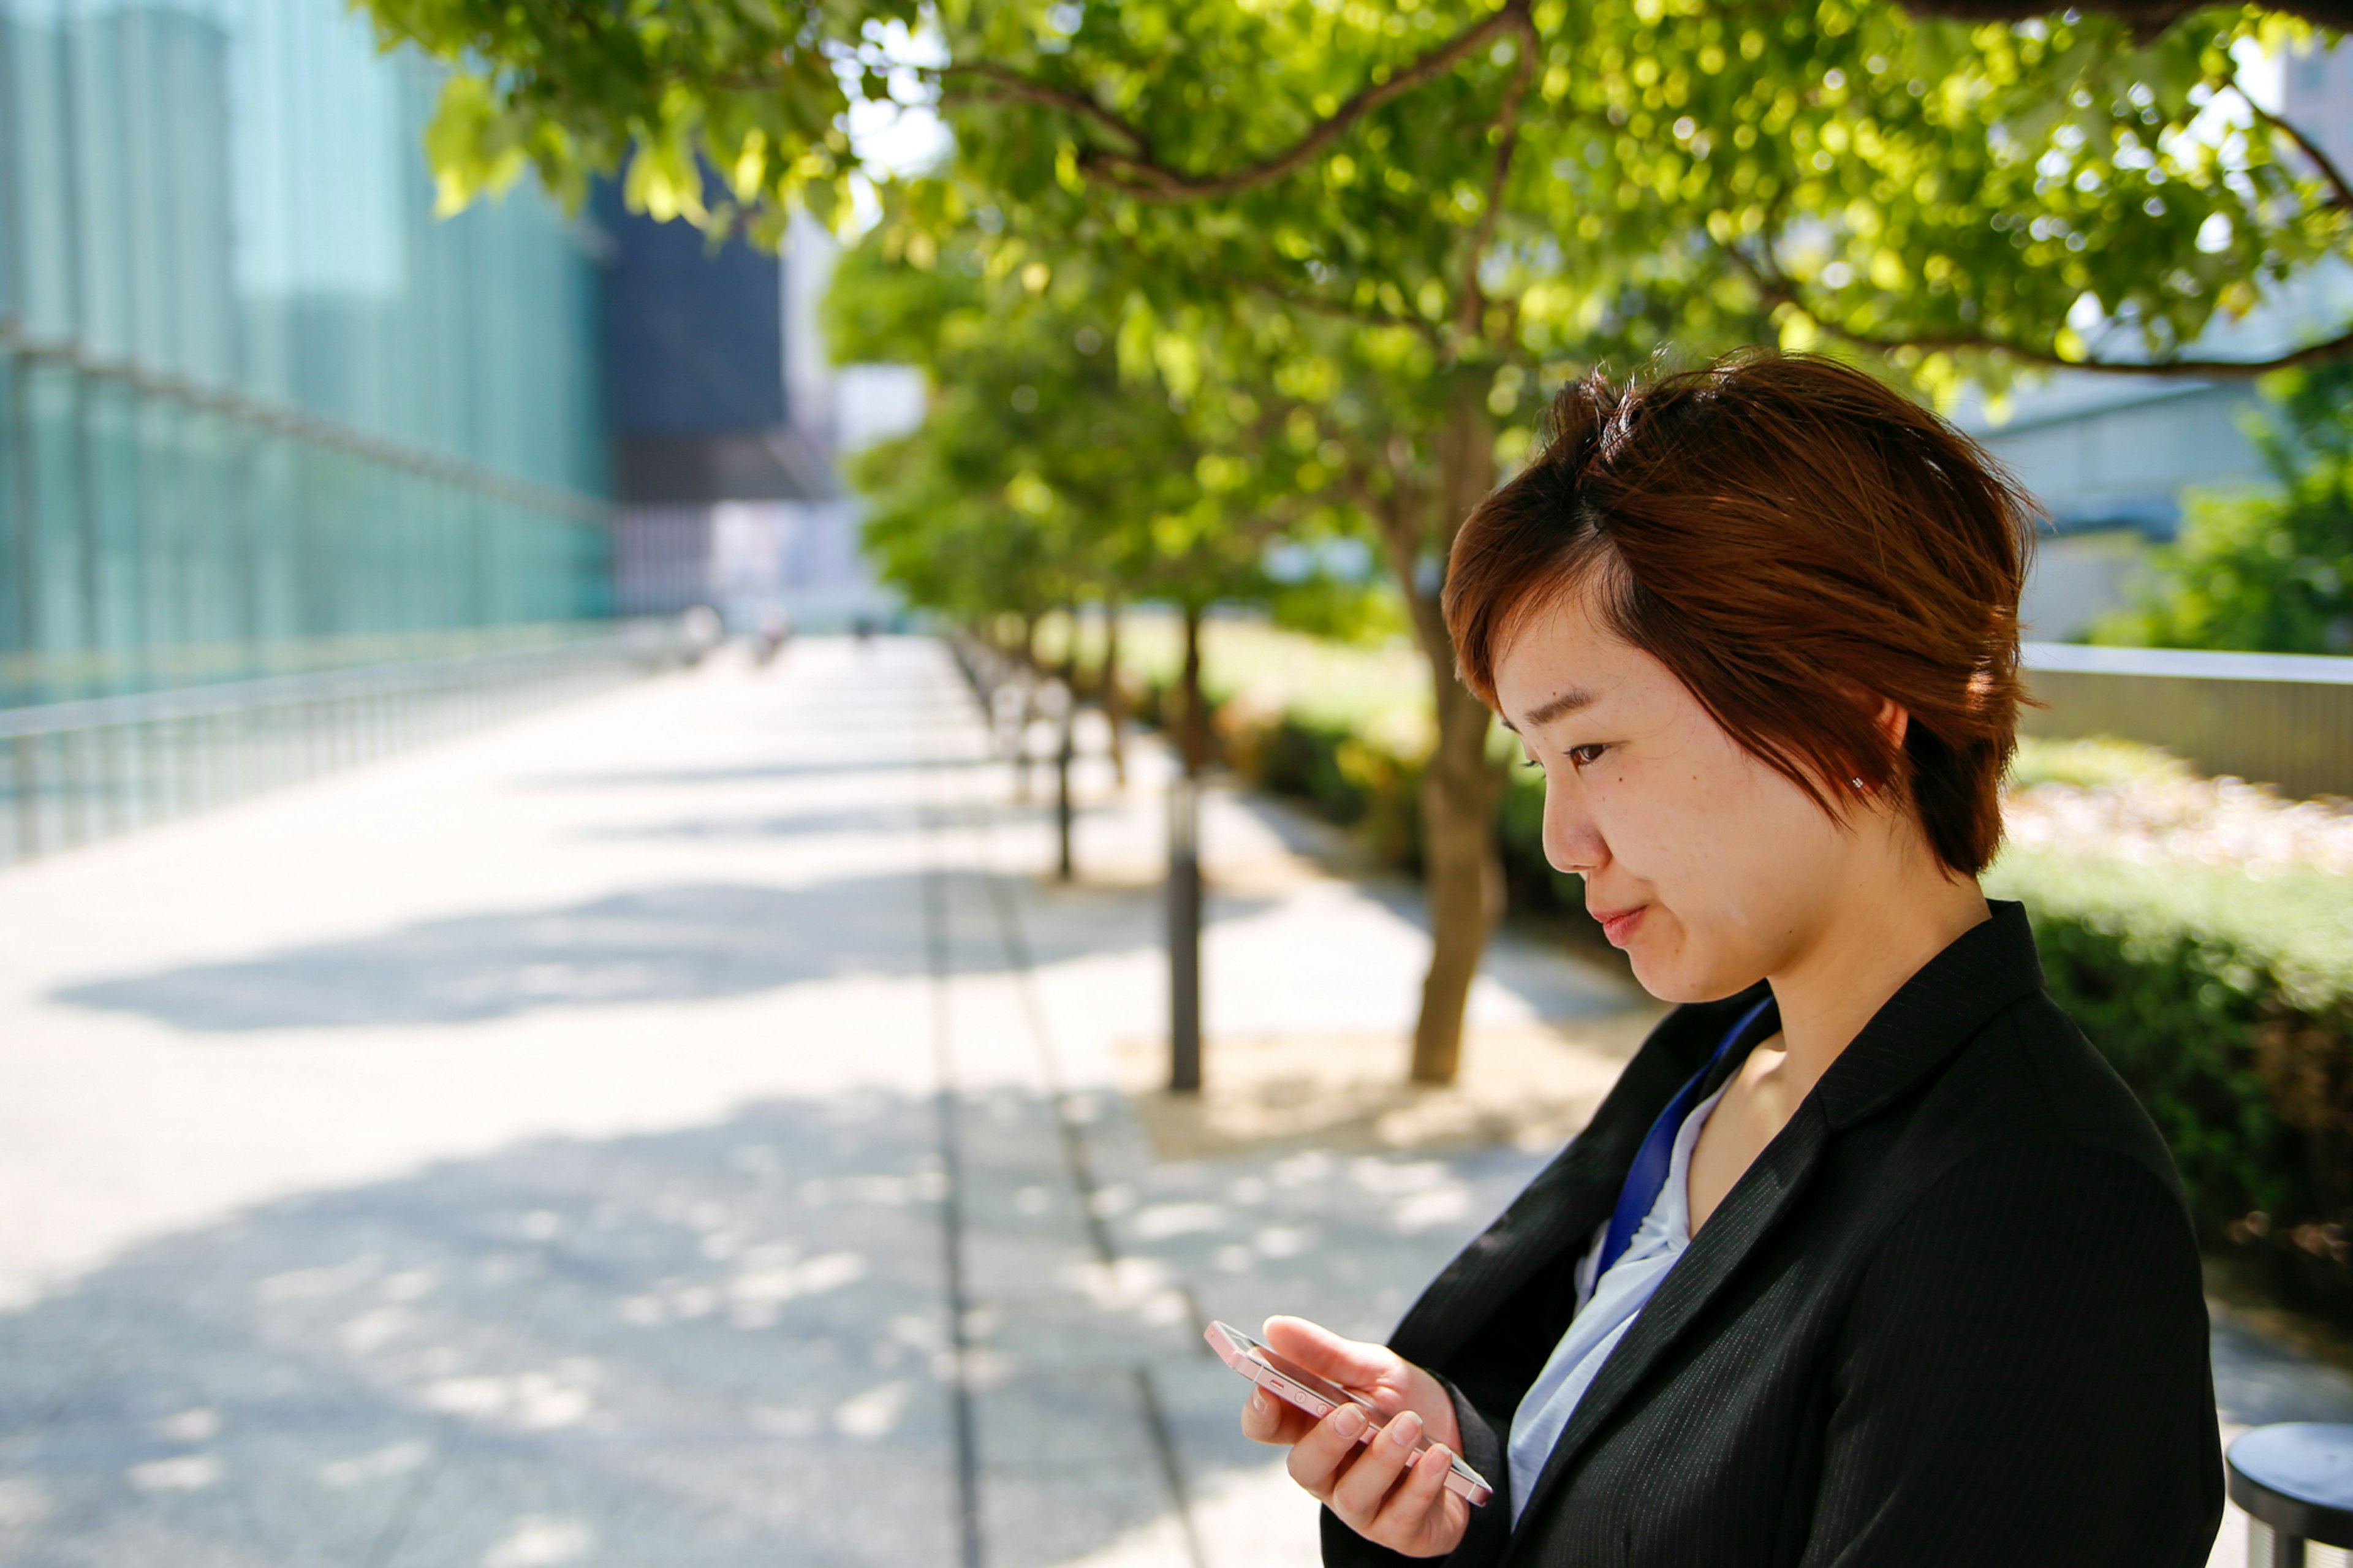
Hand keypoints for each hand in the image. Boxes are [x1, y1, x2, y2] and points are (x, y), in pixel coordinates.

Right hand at [1237, 1316, 1469, 1558]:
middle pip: (1304, 1467)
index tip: (1266, 1389)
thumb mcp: (1372, 1369)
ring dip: (1383, 1459)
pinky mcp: (1398, 1529)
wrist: (1461, 1436)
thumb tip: (1273, 1327)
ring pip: (1353, 1495)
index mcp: (1309, 1427)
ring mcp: (1360, 1506)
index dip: (1259, 1412)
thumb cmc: (1402, 1403)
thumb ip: (1326, 1354)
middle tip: (1354, 1413)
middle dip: (1326, 1441)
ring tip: (1411, 1426)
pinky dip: (1422, 1484)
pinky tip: (1438, 1457)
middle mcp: (1327, 1472)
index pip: (1266, 1426)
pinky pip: (1402, 1515)